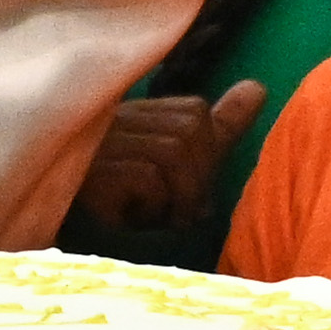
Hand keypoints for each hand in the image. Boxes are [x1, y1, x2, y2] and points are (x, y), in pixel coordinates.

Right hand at [75, 83, 261, 232]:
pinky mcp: (88, 170)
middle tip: (174, 210)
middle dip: (197, 178)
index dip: (206, 152)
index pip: (195, 112)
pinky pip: (148, 177)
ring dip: (178, 196)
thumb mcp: (177, 165)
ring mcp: (97, 142)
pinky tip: (131, 218)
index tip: (188, 189)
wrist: (72, 241)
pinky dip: (153, 205)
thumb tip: (258, 87)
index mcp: (136, 115)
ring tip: (156, 217)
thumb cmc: (130, 206)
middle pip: (190, 128)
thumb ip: (217, 127)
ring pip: (174, 151)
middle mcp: (114, 119)